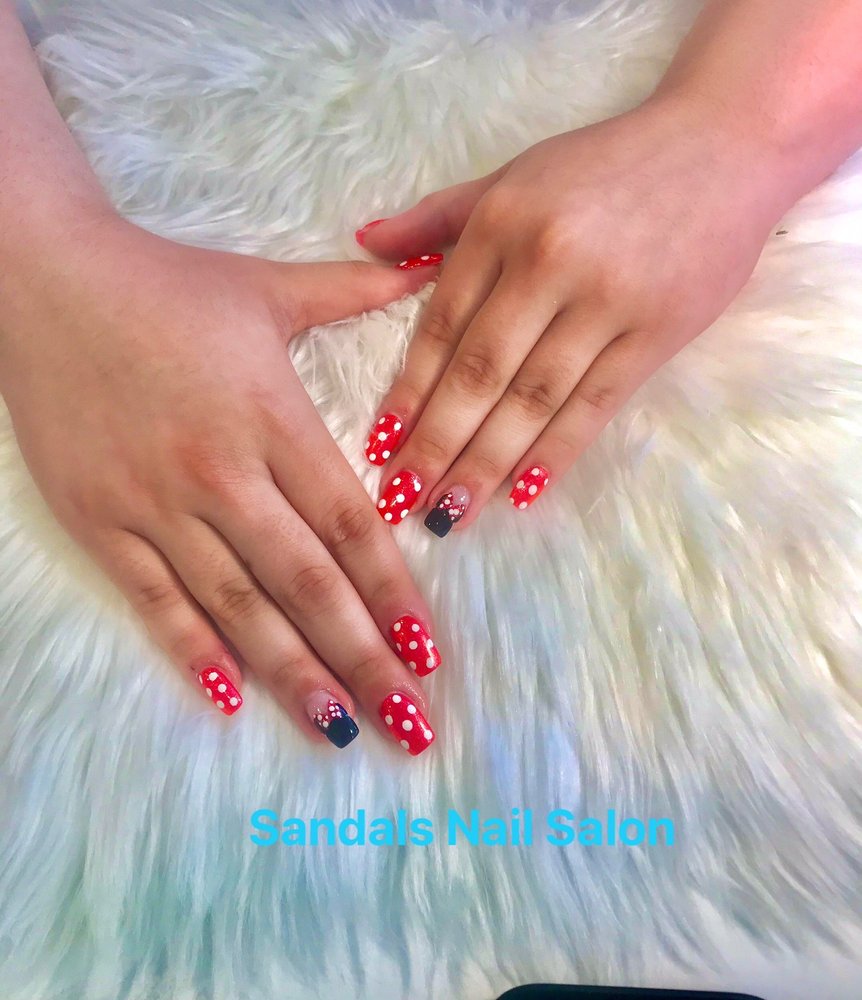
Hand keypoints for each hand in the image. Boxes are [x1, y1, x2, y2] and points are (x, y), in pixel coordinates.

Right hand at [0, 214, 440, 753]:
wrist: (42, 278)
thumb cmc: (165, 286)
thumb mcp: (268, 285)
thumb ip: (356, 290)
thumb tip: (433, 266)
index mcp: (271, 416)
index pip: (348, 525)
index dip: (393, 593)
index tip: (428, 651)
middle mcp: (220, 469)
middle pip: (305, 580)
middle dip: (362, 656)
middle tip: (408, 721)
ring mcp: (154, 501)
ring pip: (235, 605)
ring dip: (291, 673)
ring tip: (339, 728)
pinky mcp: (99, 519)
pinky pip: (153, 598)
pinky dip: (190, 649)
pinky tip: (229, 697)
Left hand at [355, 96, 784, 532]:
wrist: (723, 146)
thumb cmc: (606, 166)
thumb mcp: (514, 176)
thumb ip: (438, 216)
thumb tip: (365, 243)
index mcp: (502, 223)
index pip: (441, 326)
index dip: (408, 392)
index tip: (379, 446)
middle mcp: (548, 262)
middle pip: (480, 373)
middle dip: (435, 445)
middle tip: (402, 501)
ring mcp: (606, 300)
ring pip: (533, 399)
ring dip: (485, 463)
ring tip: (449, 514)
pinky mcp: (657, 332)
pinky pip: (596, 404)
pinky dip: (556, 451)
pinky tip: (522, 492)